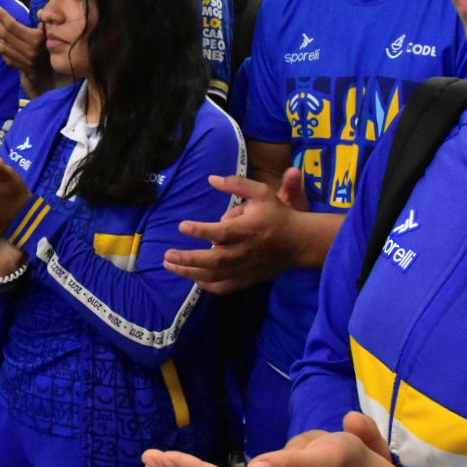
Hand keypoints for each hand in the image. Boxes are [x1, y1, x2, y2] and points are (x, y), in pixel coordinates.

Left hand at [0, 7, 55, 97]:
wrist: (57, 75)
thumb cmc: (54, 49)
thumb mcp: (52, 34)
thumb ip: (46, 23)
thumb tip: (40, 12)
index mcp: (36, 39)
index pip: (14, 26)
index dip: (4, 17)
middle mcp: (29, 50)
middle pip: (6, 35)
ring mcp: (23, 60)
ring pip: (2, 47)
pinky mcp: (19, 67)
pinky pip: (5, 56)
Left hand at [163, 169, 308, 292]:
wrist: (299, 242)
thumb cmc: (277, 214)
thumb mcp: (261, 192)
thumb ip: (236, 184)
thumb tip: (211, 179)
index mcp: (247, 229)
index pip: (221, 232)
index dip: (201, 230)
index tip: (182, 226)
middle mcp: (244, 251)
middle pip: (214, 260)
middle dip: (188, 259)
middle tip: (167, 255)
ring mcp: (246, 268)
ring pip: (216, 276)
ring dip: (190, 273)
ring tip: (170, 265)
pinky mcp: (248, 279)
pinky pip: (225, 287)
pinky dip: (209, 286)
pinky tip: (195, 279)